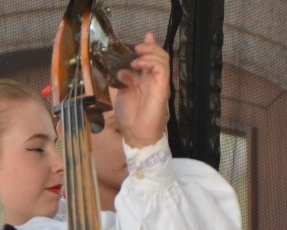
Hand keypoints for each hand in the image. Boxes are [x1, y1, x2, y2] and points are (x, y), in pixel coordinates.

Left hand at [111, 33, 169, 148]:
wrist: (135, 135)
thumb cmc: (129, 118)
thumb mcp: (122, 94)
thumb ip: (124, 81)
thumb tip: (122, 69)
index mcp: (144, 80)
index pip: (150, 59)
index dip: (149, 46)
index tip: (145, 36)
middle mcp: (153, 79)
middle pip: (159, 55)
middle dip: (149, 47)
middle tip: (137, 46)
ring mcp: (159, 83)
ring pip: (163, 59)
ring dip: (150, 52)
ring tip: (137, 53)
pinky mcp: (162, 87)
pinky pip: (162, 69)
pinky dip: (151, 62)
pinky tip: (139, 64)